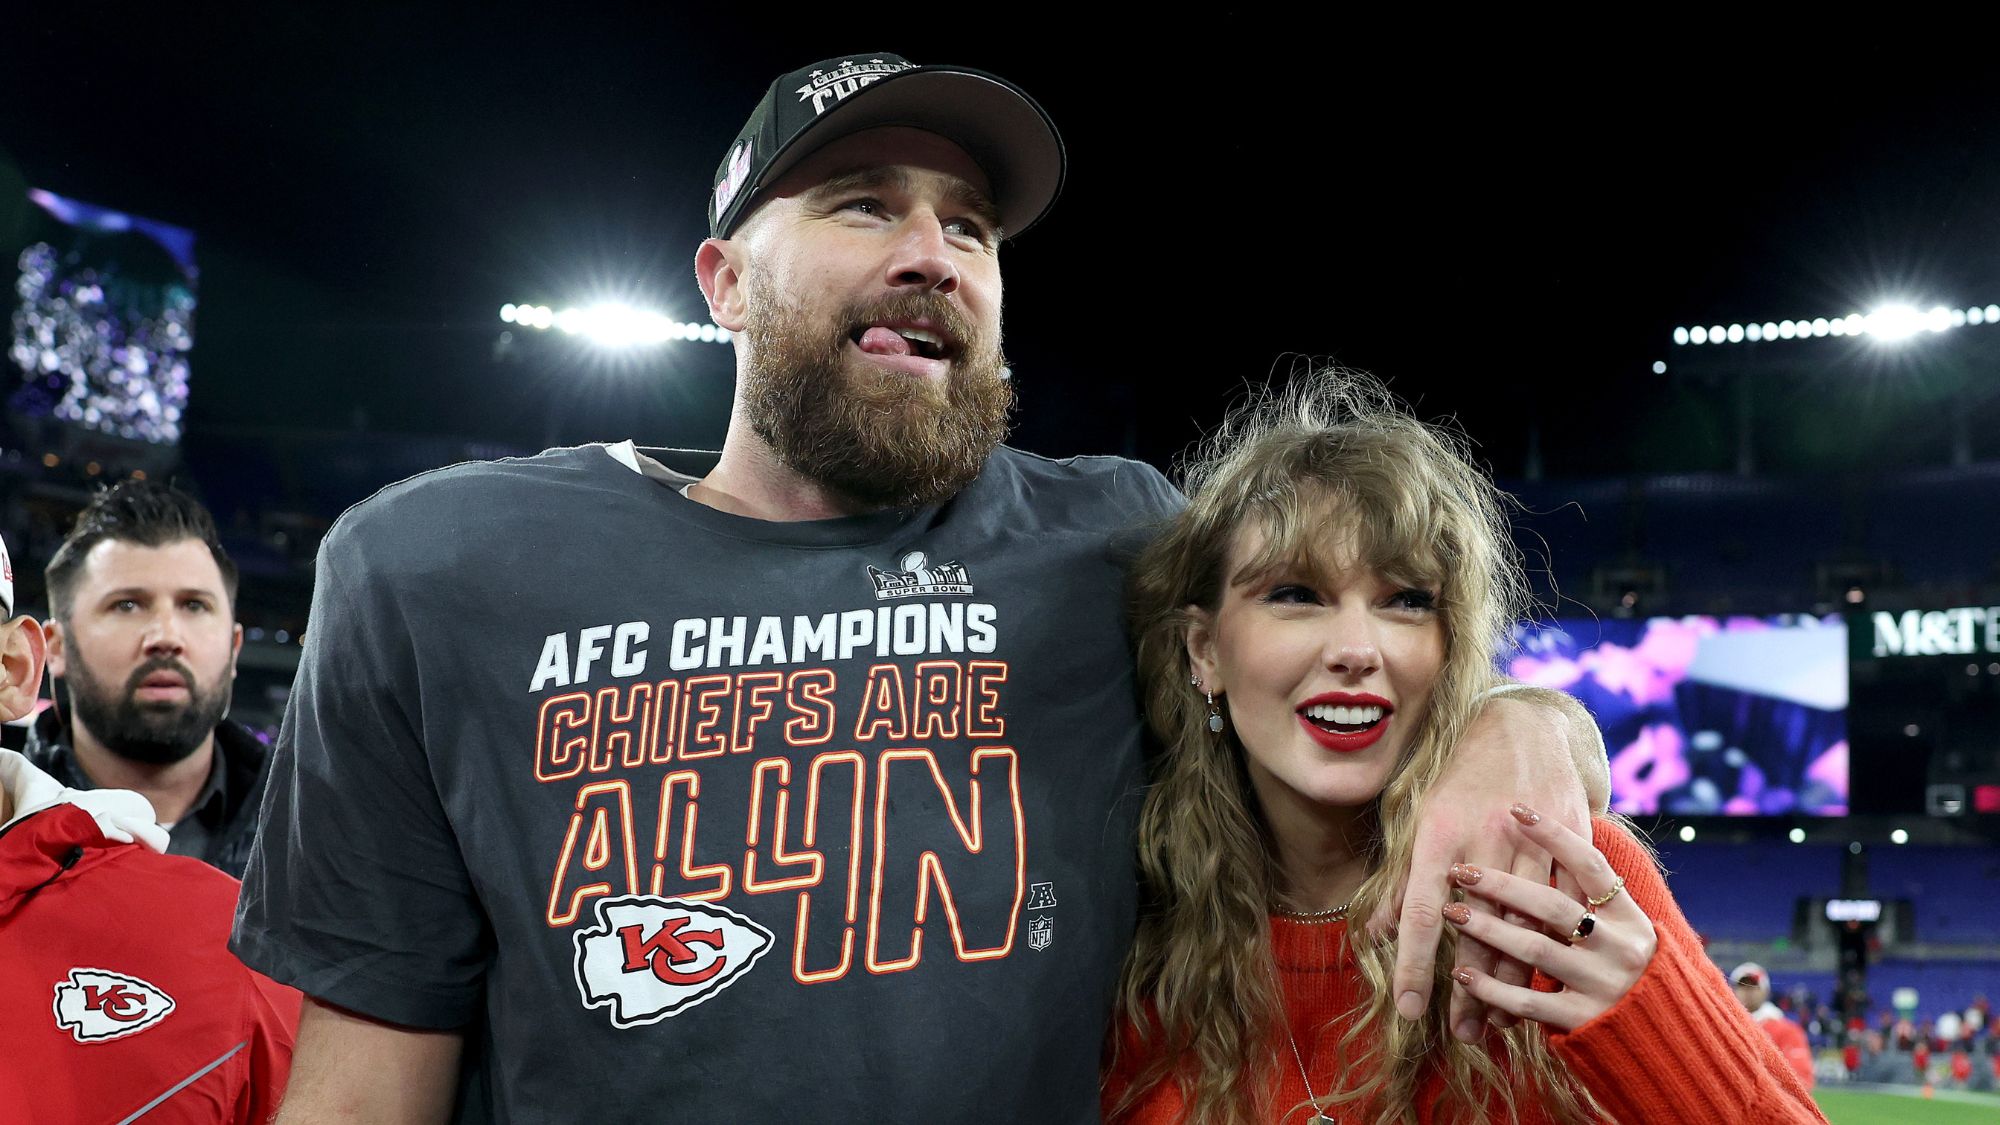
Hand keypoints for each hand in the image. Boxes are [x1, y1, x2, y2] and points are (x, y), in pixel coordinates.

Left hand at [1368, 695, 1591, 1038]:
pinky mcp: (1569, 842)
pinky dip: (1554, 946)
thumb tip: (1378, 933)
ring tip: (1498, 1021)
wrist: (1523, 727)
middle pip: (1478, 930)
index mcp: (1439, 835)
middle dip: (1469, 989)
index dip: (1415, 965)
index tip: (1410, 1010)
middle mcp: (1484, 840)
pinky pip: (1565, 907)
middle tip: (1462, 1034)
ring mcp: (1530, 842)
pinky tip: (1543, 981)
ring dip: (1512, 980)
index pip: (1422, 913)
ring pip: (1525, 926)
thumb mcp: (1419, 819)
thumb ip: (1402, 881)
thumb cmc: (1459, 777)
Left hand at [1441, 804, 1655, 1031]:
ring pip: (1535, 950)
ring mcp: (1603, 984)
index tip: (1516, 809)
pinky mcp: (1585, 1020)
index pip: (1590, 865)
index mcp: (1628, 917)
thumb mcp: (1621, 929)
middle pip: (1553, 906)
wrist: (1668, 1036)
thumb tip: (1541, 850)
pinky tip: (1462, 974)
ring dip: (1487, 930)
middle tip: (1460, 871)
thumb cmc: (1625, 970)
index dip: (1555, 835)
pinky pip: (1528, 1002)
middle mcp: (1620, 947)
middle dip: (1501, 886)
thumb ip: (1588, 898)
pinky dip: (1491, 989)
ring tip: (1451, 914)